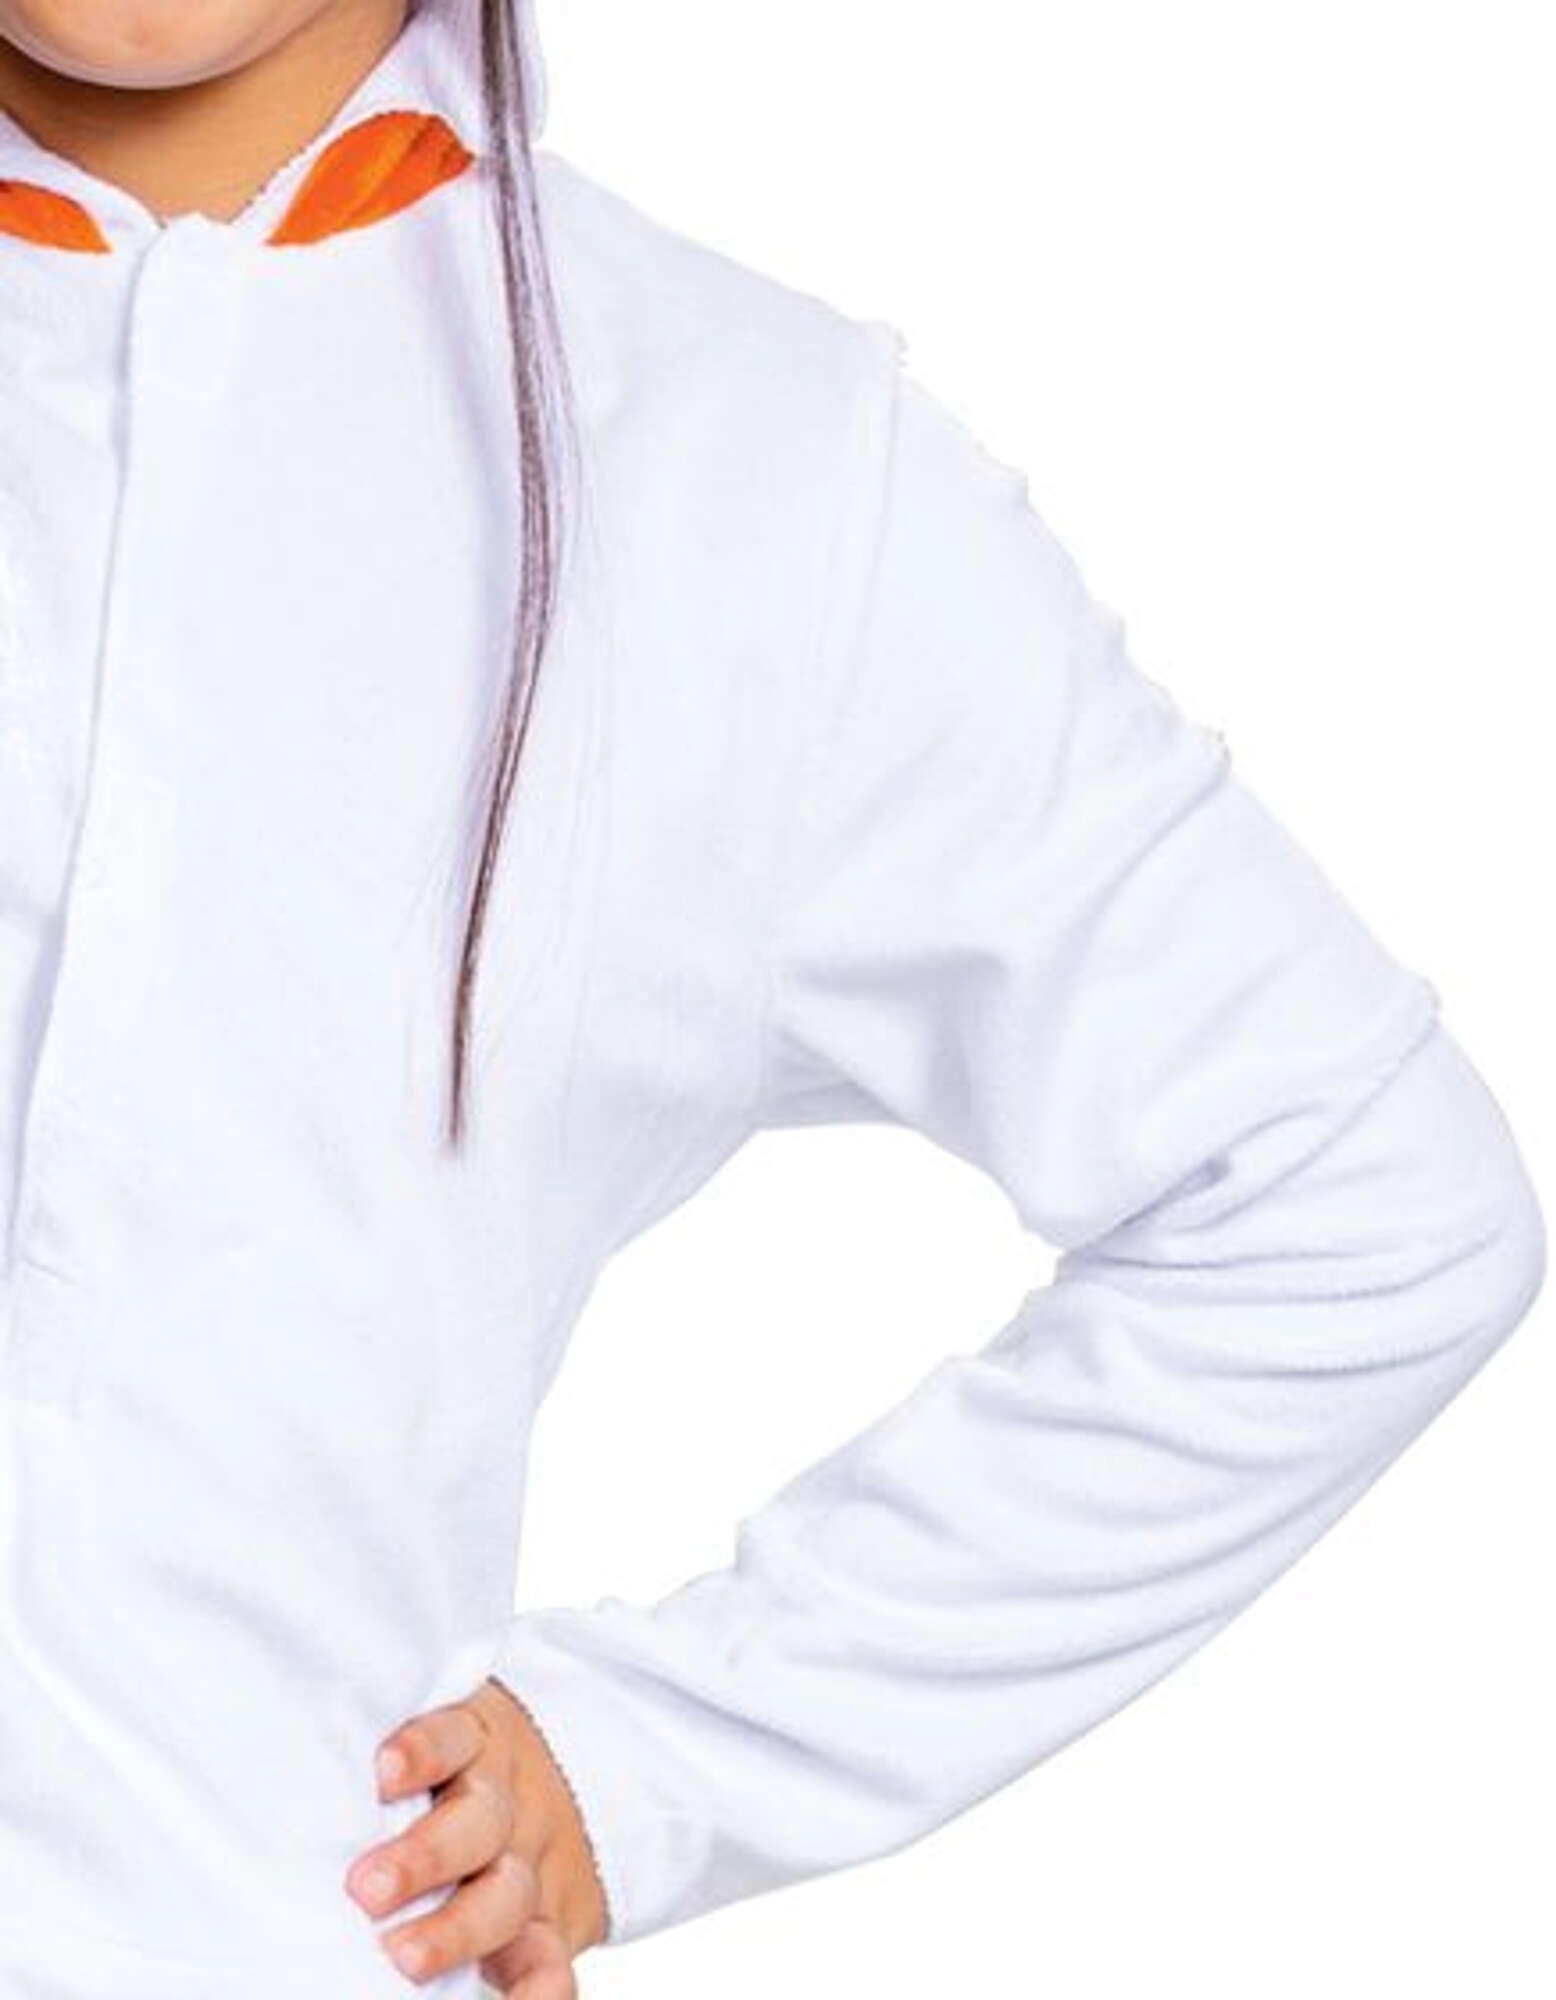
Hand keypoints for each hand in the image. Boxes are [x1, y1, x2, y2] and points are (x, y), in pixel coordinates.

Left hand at [344, 1675, 609, 1990]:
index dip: (423, 1753)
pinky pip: (551, 1959)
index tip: (381, 1773)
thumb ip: (373, 1768)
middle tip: (366, 1889)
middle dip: (426, 1857)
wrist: (562, 1793)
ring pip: (509, 1891)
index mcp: (475, 1743)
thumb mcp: (433, 1746)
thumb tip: (261, 1782)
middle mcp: (506, 1803)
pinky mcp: (549, 1925)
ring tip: (404, 1960)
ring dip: (457, 1929)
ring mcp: (530, 1866)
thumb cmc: (449, 1776)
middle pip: (480, 1819)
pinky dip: (539, 1989)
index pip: (453, 1736)